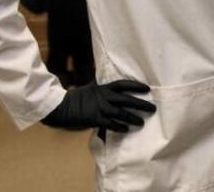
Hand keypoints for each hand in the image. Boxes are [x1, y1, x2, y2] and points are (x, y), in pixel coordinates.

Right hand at [41, 80, 155, 131]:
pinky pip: (110, 123)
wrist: (61, 107)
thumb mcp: (91, 88)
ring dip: (132, 117)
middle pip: (126, 99)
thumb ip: (102, 88)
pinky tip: (126, 129)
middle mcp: (104, 97)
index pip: (123, 84)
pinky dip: (119, 127)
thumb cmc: (76, 98)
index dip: (135, 86)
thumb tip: (113, 87)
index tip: (147, 89)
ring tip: (142, 122)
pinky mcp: (94, 119)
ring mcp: (100, 108)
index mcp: (103, 88)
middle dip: (140, 104)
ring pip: (121, 113)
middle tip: (153, 108)